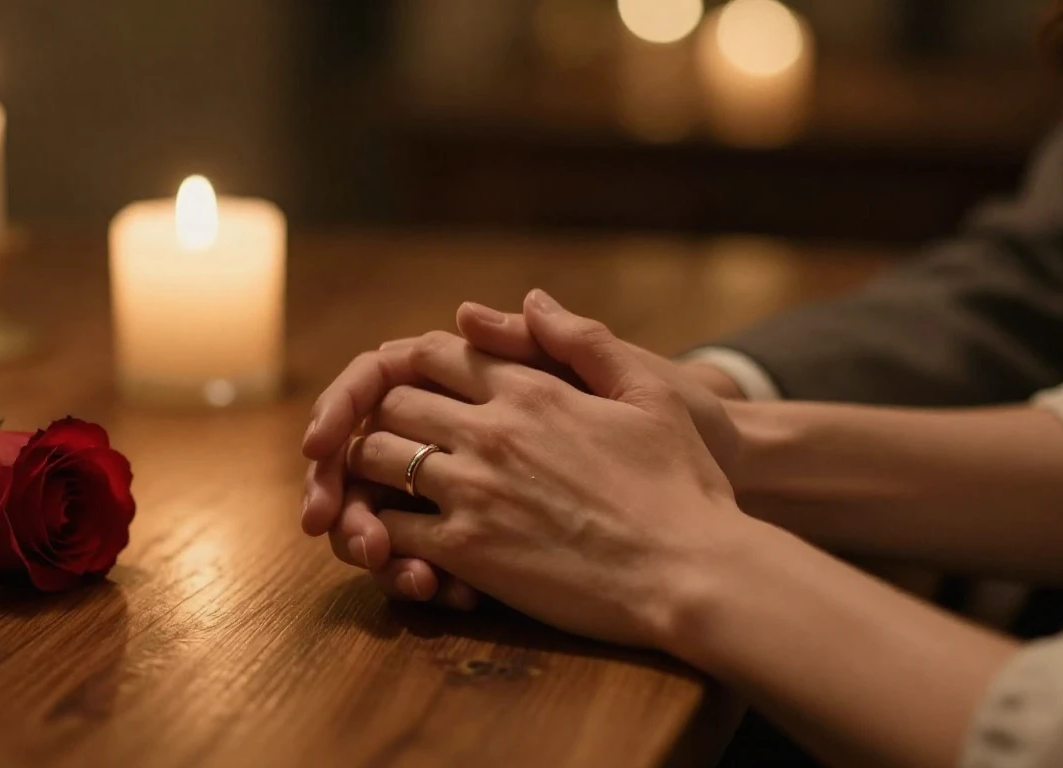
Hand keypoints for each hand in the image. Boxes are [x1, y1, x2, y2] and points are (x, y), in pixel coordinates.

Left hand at [343, 290, 745, 646]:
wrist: (692, 572)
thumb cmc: (682, 485)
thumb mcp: (647, 394)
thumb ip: (584, 341)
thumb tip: (531, 298)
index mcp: (531, 390)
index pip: (436, 354)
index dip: (412, 366)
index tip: (410, 388)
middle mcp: (492, 430)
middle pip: (394, 401)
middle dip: (379, 415)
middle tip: (381, 438)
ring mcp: (474, 490)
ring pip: (378, 458)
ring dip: (370, 469)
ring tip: (376, 487)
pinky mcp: (468, 550)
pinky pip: (391, 528)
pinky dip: (384, 532)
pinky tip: (398, 542)